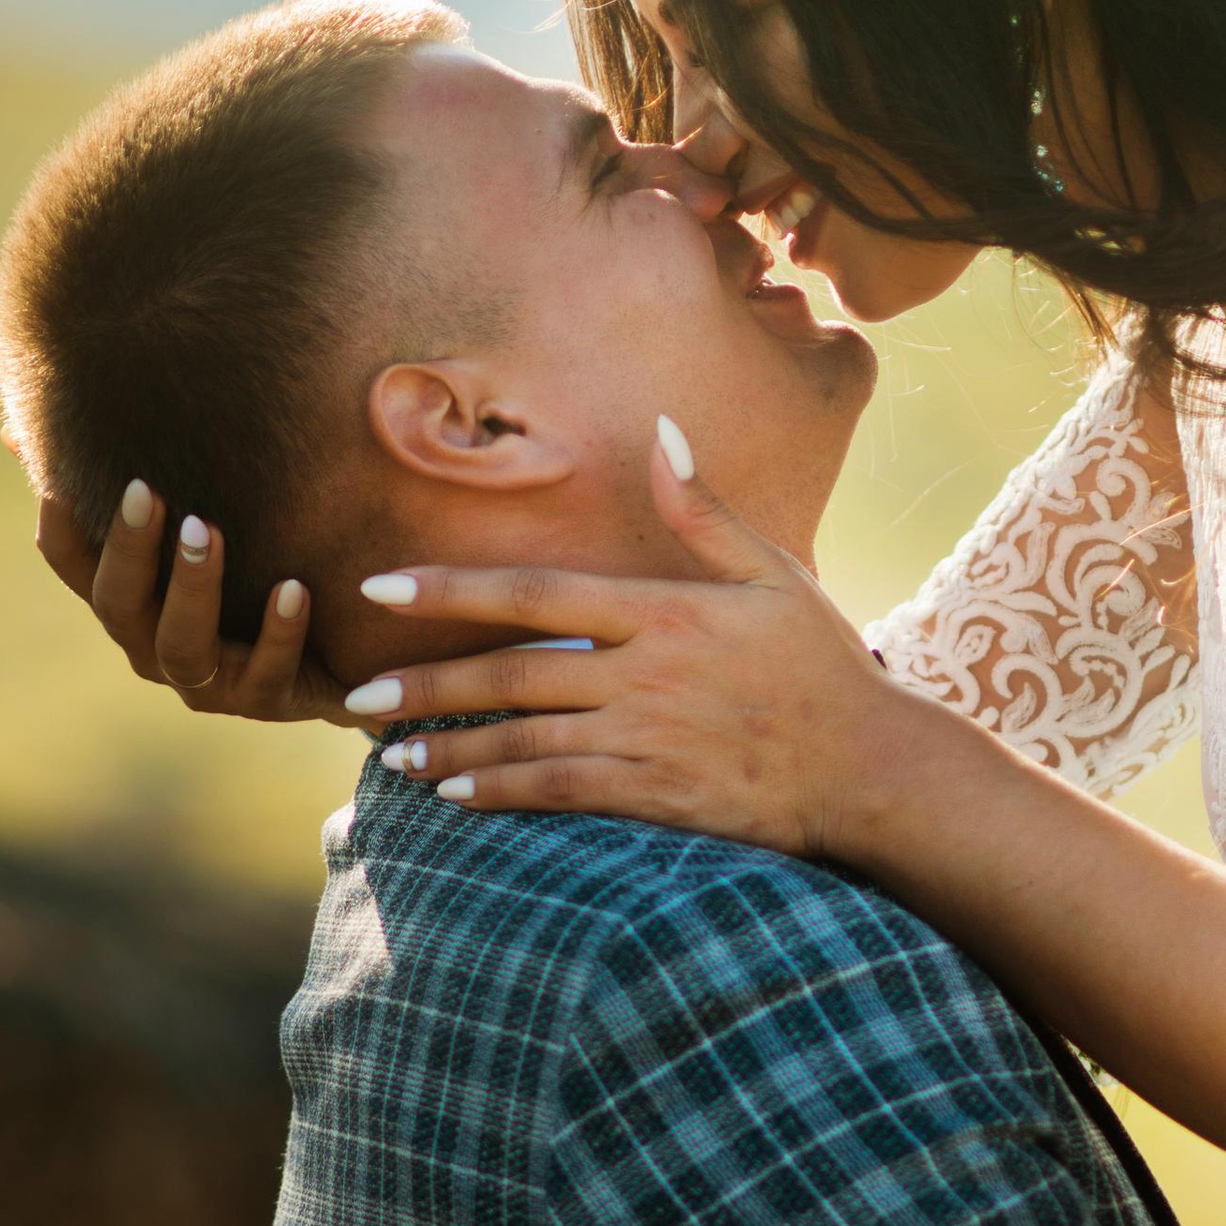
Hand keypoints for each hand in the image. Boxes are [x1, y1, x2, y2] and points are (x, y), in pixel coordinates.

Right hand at [33, 485, 348, 723]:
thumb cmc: (263, 559)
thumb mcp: (220, 507)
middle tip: (146, 491)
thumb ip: (159, 468)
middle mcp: (154, 644)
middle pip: (118, 605)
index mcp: (133, 600)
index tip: (60, 482)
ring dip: (192, 587)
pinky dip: (278, 632)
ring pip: (182, 645)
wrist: (345, 649)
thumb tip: (33, 426)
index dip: (61, 529)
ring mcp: (208, 682)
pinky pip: (266, 674)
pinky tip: (294, 590)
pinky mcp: (266, 700)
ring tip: (210, 533)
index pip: (73, 567)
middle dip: (129, 548)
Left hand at [349, 434, 920, 854]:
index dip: (451, 589)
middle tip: (353, 696)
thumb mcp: (774, 575)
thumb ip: (706, 510)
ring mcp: (647, 739)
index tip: (380, 584)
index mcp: (664, 612)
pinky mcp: (656, 796)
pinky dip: (501, 793)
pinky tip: (454, 797)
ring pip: (523, 740)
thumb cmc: (826, 668)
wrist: (873, 766)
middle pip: (510, 673)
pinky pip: (560, 793)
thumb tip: (662, 429)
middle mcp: (643, 674)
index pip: (536, 594)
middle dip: (424, 683)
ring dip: (449, 746)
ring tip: (389, 753)